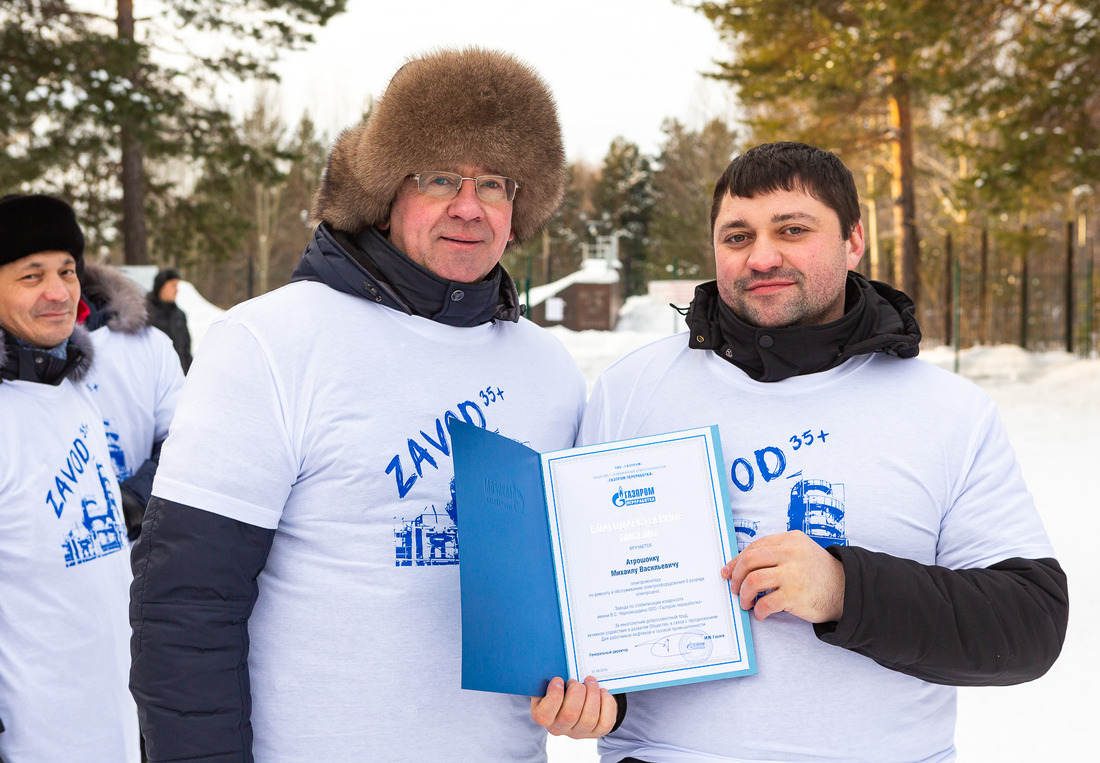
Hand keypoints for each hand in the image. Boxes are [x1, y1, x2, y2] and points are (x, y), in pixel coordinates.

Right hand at [530, 676, 616, 738]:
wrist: (576, 697)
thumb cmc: (560, 686)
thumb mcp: (549, 682)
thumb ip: (547, 677)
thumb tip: (554, 667)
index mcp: (543, 715)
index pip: (544, 715)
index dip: (553, 696)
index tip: (559, 679)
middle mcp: (560, 727)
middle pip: (570, 715)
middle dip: (576, 692)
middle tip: (577, 681)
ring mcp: (579, 731)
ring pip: (589, 718)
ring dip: (592, 694)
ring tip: (591, 681)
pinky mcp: (597, 731)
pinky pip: (606, 722)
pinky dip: (606, 703)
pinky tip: (602, 692)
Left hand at [722, 530, 844, 622]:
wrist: (846, 591)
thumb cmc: (819, 573)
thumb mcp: (800, 552)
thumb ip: (775, 553)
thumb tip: (741, 565)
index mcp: (790, 540)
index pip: (754, 547)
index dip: (736, 561)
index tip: (728, 572)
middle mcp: (790, 553)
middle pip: (749, 560)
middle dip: (736, 576)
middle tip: (735, 588)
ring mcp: (792, 574)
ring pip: (752, 581)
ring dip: (744, 595)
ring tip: (746, 602)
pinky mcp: (794, 595)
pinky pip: (765, 602)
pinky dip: (758, 610)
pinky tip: (761, 613)